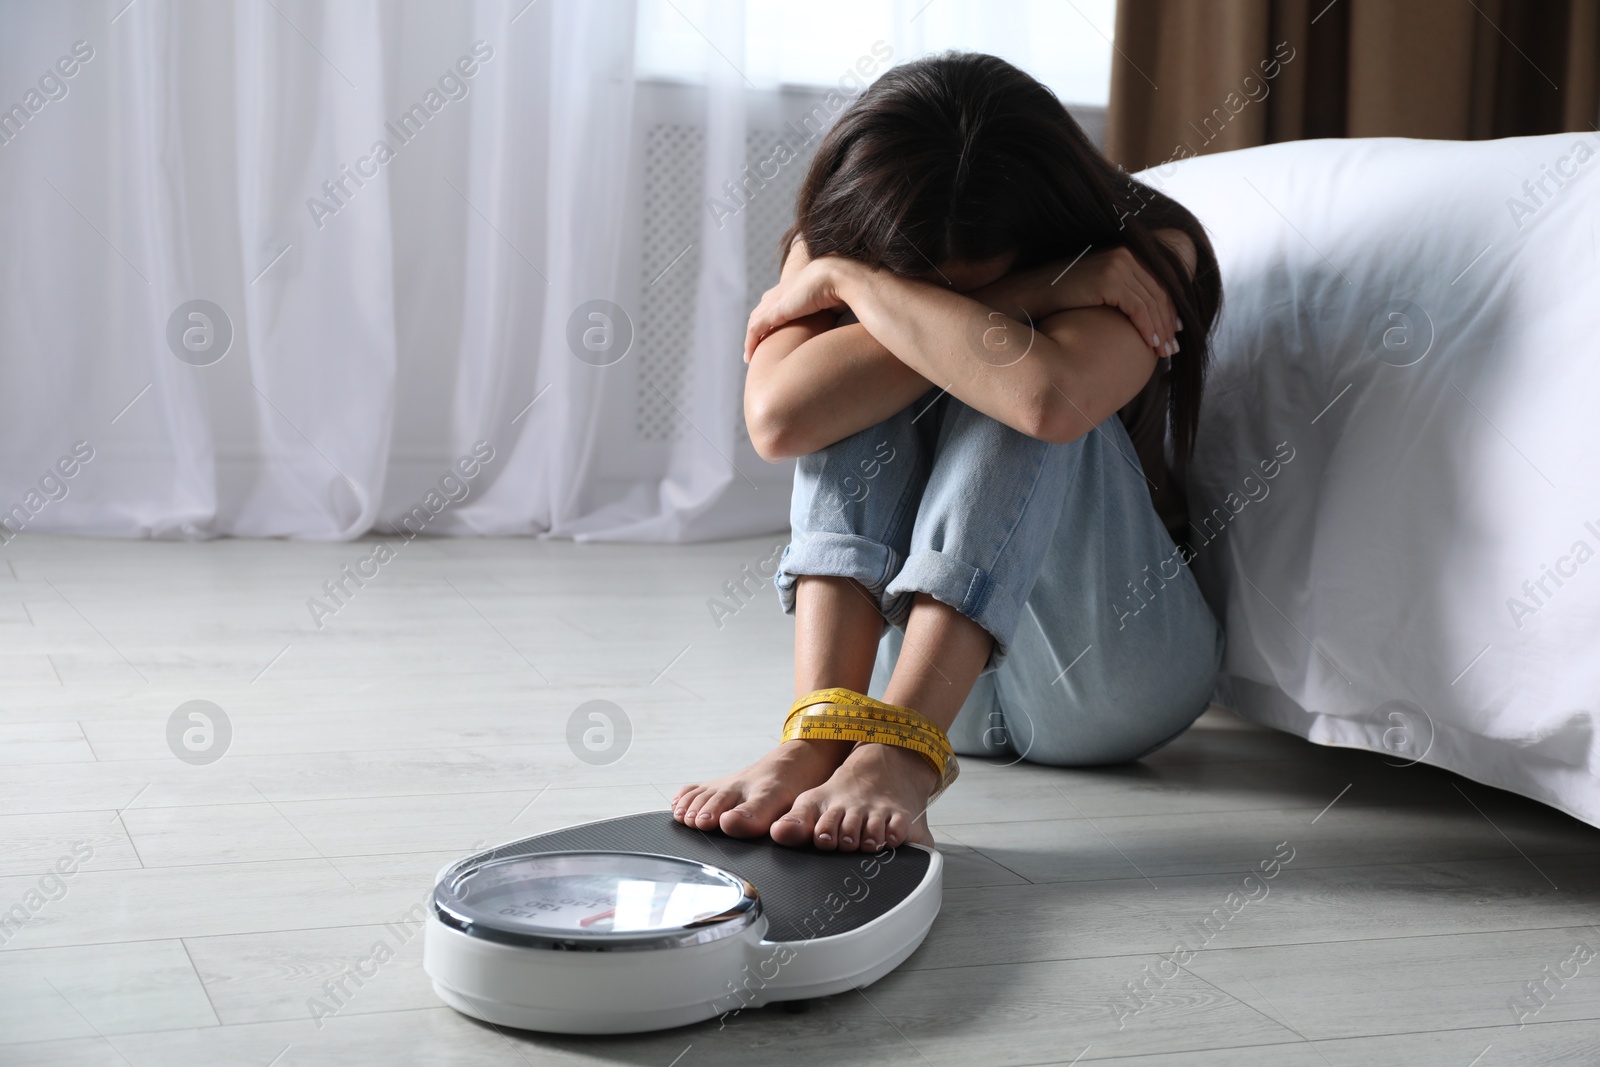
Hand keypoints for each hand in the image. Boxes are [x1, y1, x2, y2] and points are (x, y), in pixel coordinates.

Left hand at [744, 254, 853, 361]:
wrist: (838, 277)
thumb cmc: (843, 288)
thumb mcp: (834, 300)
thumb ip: (830, 308)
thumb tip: (842, 319)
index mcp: (794, 286)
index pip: (775, 300)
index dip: (770, 316)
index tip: (770, 332)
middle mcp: (781, 292)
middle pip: (761, 310)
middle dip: (756, 328)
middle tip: (755, 346)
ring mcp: (776, 301)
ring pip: (755, 321)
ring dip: (751, 340)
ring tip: (750, 356)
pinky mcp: (773, 311)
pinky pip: (755, 329)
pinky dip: (750, 343)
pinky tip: (749, 356)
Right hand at [974, 245, 1180, 356]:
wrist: (1020, 300)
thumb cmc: (1048, 304)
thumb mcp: (1085, 296)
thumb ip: (1110, 298)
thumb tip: (1129, 318)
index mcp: (1116, 256)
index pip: (1153, 282)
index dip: (1166, 308)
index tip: (1172, 332)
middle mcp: (1120, 256)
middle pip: (1158, 291)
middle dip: (1167, 321)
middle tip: (1172, 348)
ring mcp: (1114, 265)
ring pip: (1152, 300)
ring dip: (1161, 328)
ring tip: (1164, 352)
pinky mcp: (1107, 280)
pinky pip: (1138, 306)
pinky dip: (1148, 327)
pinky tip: (1150, 345)